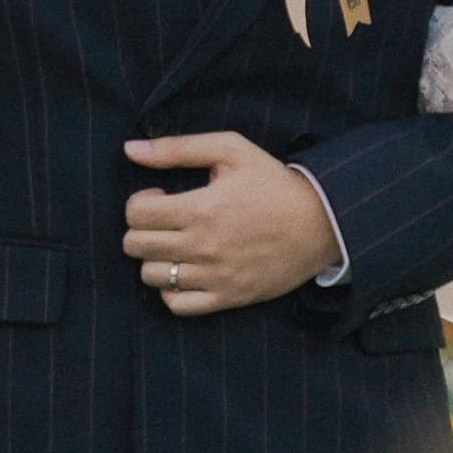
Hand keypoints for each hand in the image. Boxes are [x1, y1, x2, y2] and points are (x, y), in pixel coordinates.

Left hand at [121, 131, 342, 317]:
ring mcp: (214, 276)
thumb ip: (178, 148)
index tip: (159, 197)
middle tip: (164, 220)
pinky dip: (171, 290)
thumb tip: (130, 149)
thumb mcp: (231, 150)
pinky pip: (177, 305)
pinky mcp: (227, 297)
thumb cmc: (274, 183)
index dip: (139, 202)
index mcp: (200, 208)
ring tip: (174, 245)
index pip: (135, 214)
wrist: (322, 223)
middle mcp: (202, 246)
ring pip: (151, 277)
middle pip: (136, 246)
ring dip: (155, 259)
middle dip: (141, 229)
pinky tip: (184, 271)